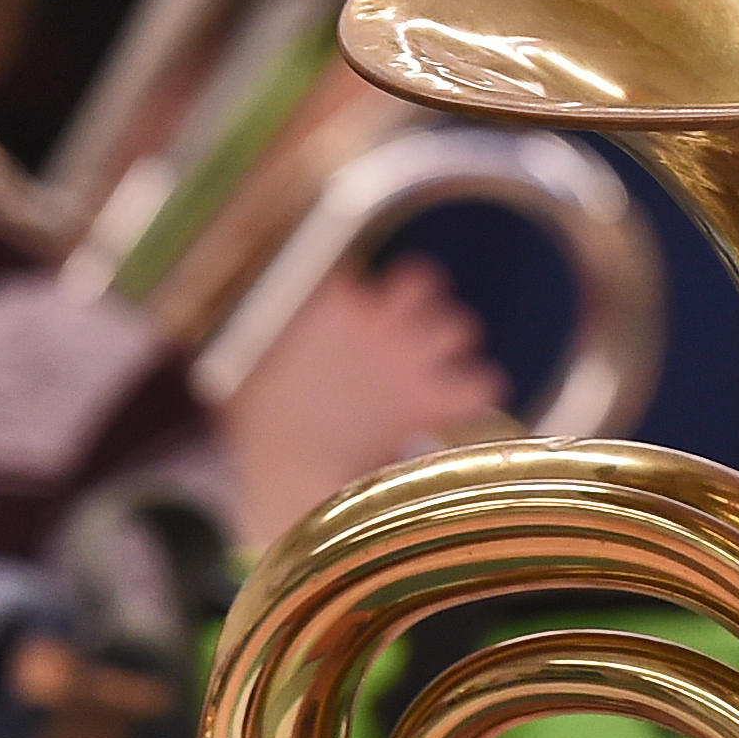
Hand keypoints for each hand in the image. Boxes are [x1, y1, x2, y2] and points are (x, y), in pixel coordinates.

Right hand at [218, 257, 504, 542]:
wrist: (287, 466)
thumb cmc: (260, 422)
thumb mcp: (254, 357)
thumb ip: (279, 331)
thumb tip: (283, 326)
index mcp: (329, 301)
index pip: (360, 271)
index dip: (359, 297)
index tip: (351, 321)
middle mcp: (375, 320)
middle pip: (424, 284)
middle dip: (421, 307)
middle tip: (408, 335)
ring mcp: (407, 357)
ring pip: (460, 325)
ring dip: (451, 343)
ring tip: (435, 365)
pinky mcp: (430, 398)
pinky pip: (484, 382)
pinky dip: (476, 390)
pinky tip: (459, 401)